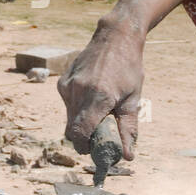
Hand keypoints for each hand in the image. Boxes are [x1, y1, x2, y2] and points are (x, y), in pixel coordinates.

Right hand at [58, 16, 144, 158]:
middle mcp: (78, 91)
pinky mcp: (62, 81)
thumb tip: (127, 156)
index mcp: (98, 97)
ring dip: (80, 122)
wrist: (115, 38)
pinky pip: (66, 104)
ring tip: (98, 112)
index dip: (84, 147)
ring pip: (68, 118)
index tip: (93, 150)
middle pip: (71, 129)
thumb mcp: (133, 99)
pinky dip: (76, 109)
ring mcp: (68, 85)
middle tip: (99, 135)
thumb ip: (128, 129)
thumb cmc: (129, 68)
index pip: (80, 133)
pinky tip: (91, 97)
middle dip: (83, 137)